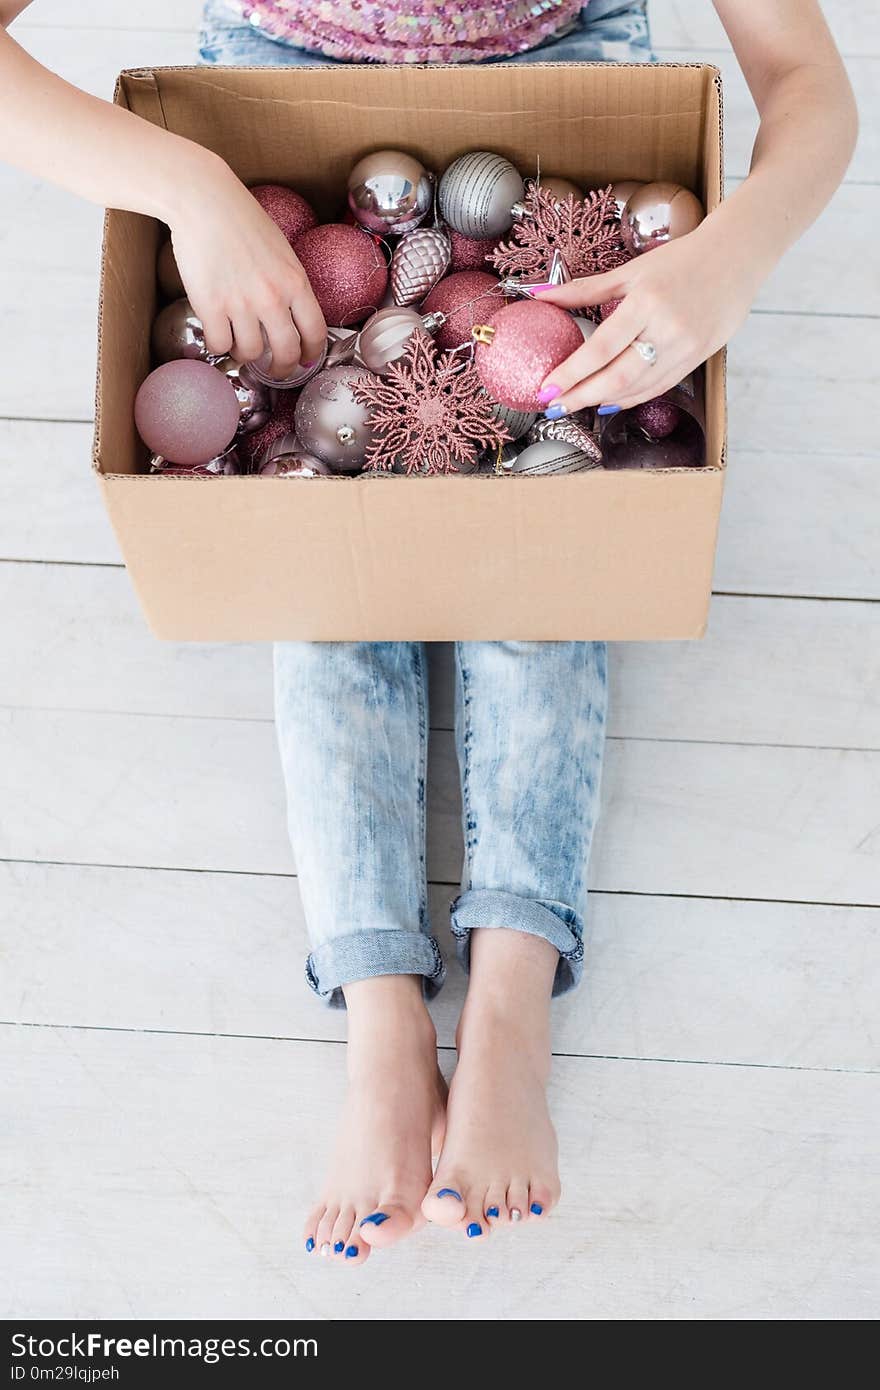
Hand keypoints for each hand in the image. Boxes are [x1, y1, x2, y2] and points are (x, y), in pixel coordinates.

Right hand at [168, 151, 325, 376]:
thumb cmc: (242, 219)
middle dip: (281, 369)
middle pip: (285, 353)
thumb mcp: (282, 251)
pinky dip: (218, 346)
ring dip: (244, 355)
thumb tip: (292, 314)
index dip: (311, 354)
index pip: (315, 333)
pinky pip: (219, 344)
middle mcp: (272, 298)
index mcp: (296, 282)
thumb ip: (290, 283)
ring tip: (238, 342)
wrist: (204, 200)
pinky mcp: (210, 306)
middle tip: (273, 369)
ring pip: (250, 353)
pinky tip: (217, 334)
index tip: (304, 360)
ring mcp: (241, 304)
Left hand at [536, 220, 765, 411]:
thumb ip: (584, 289)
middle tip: (554, 407)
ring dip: (604, 401)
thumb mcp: (631, 270)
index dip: (572, 373)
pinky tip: (609, 402)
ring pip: (639, 387)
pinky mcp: (699, 357)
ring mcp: (686, 347)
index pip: (601, 348)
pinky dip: (631, 397)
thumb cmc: (681, 260)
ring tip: (576, 405)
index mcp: (646, 302)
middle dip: (582, 396)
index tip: (547, 389)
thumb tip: (540, 296)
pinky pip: (659, 386)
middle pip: (618, 376)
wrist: (737, 257)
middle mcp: (667, 328)